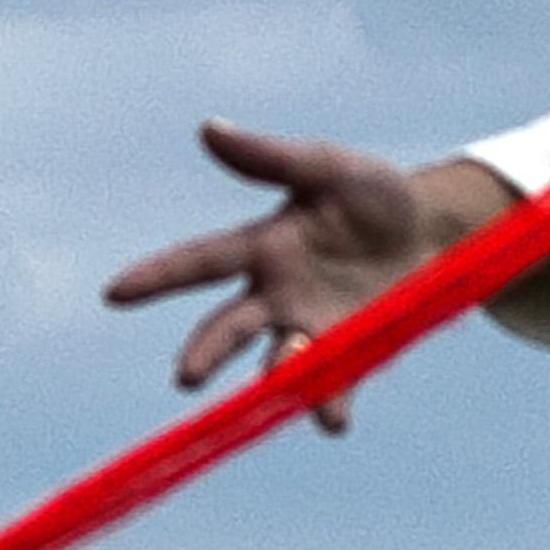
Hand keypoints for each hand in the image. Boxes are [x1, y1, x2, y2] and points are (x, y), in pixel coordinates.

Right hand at [99, 125, 525, 433]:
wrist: (435, 232)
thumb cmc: (372, 195)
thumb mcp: (326, 167)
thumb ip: (270, 158)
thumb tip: (208, 128)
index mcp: (262, 249)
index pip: (200, 262)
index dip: (157, 276)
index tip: (114, 293)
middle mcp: (276, 296)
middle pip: (229, 327)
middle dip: (207, 352)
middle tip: (185, 377)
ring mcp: (311, 329)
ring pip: (280, 359)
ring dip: (278, 369)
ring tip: (282, 371)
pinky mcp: (350, 352)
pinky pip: (334, 383)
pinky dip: (331, 404)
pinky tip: (333, 422)